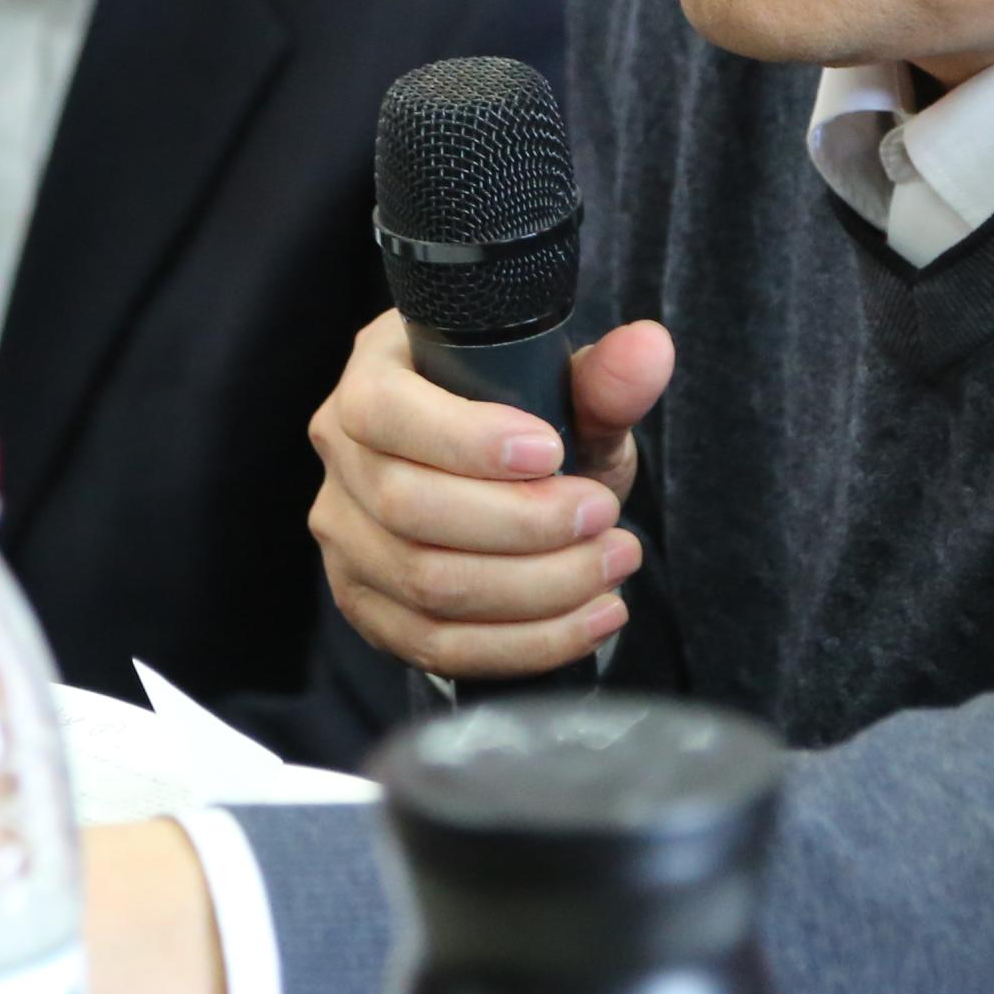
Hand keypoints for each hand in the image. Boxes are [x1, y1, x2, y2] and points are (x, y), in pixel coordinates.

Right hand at [308, 308, 673, 681]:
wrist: (510, 489)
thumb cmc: (532, 428)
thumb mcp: (571, 396)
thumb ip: (606, 378)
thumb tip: (648, 348)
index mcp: (375, 374)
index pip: (385, 411)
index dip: (466, 440)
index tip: (552, 453)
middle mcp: (344, 456)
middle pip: (408, 507)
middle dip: (524, 523)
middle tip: (604, 516)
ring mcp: (346, 538)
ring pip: (428, 584)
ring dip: (538, 587)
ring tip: (613, 566)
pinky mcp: (367, 607)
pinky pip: (438, 645)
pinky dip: (526, 641)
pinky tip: (590, 618)